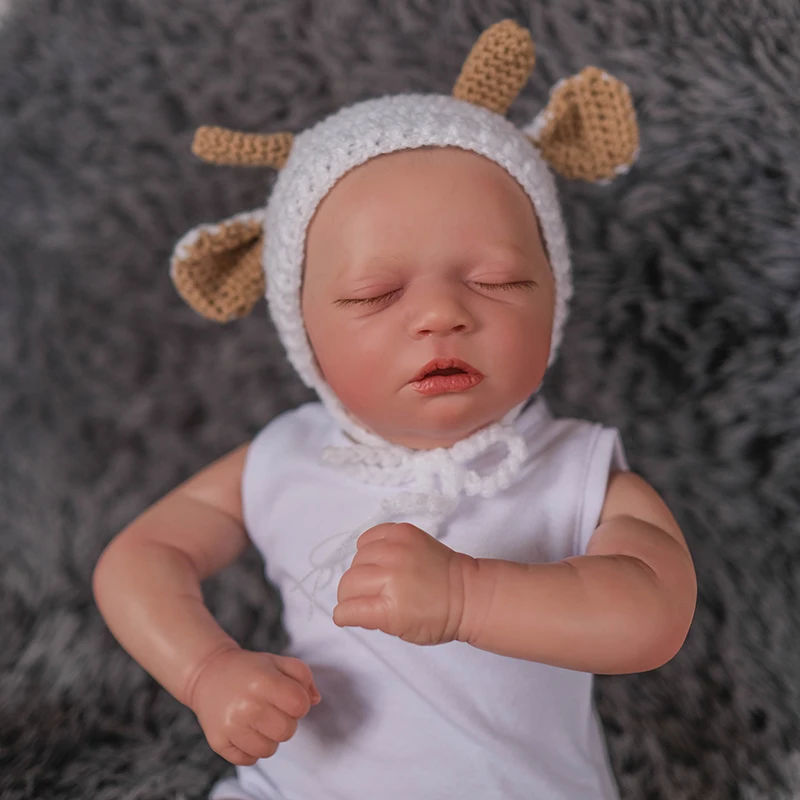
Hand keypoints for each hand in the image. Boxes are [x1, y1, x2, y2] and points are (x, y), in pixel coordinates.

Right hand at [189, 647, 320, 765]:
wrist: (208, 674)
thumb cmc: (250, 670)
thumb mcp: (278, 661)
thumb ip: (303, 676)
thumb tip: (315, 700)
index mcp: (264, 681)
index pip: (300, 706)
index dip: (299, 702)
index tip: (288, 696)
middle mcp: (247, 706)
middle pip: (287, 731)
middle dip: (286, 721)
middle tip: (272, 709)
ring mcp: (231, 726)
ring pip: (269, 750)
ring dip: (269, 737)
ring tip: (258, 720)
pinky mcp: (218, 742)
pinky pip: (249, 760)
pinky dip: (251, 749)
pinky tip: (245, 730)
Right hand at [333, 522, 473, 645]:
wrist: (466, 592)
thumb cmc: (436, 619)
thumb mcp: (400, 631)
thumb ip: (371, 618)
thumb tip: (350, 607)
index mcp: (389, 607)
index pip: (348, 608)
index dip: (345, 614)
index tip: (348, 614)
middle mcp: (390, 574)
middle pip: (348, 582)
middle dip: (350, 594)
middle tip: (365, 597)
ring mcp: (397, 549)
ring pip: (357, 558)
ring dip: (361, 570)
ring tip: (377, 577)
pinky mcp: (403, 532)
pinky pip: (370, 536)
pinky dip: (370, 547)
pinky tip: (380, 557)